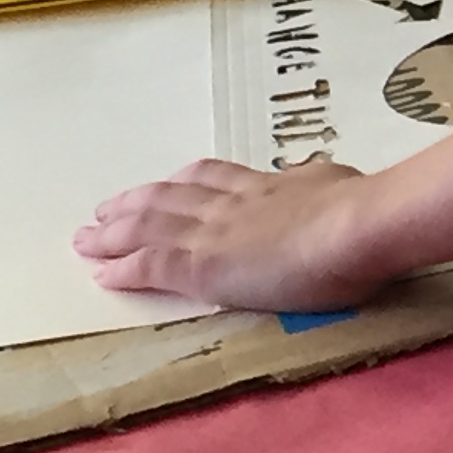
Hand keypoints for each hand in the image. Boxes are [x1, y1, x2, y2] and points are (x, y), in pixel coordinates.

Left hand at [74, 157, 392, 309]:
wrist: (357, 226)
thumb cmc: (365, 211)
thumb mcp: (341, 185)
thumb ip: (322, 187)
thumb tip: (328, 183)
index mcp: (269, 185)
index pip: (216, 178)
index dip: (185, 183)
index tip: (168, 185)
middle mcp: (233, 201)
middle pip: (169, 196)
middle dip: (135, 202)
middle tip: (106, 208)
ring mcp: (213, 231)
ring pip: (148, 224)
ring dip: (114, 230)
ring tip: (88, 236)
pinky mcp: (202, 266)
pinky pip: (150, 265)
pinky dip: (123, 268)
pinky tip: (101, 273)